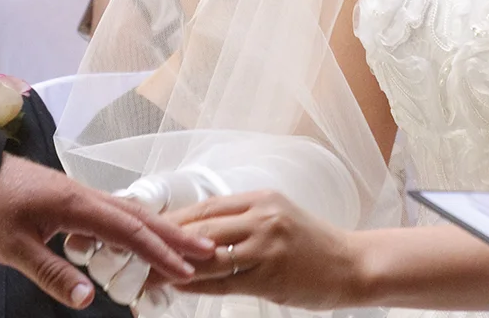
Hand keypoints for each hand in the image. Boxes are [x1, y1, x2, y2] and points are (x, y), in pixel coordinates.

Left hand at [0, 154, 213, 309]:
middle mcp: (84, 195)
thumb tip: (87, 300)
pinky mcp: (69, 197)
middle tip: (208, 251)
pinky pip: (112, 211)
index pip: (128, 231)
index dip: (159, 252)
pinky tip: (137, 236)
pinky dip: (134, 226)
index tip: (187, 269)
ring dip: (158, 228)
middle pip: (138, 216)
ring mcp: (78, 193)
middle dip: (174, 235)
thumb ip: (52, 274)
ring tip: (185, 244)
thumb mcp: (13, 249)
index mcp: (76, 206)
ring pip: (128, 211)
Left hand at [165, 190, 365, 309]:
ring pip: (208, 256)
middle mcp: (262, 217)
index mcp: (261, 199)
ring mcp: (267, 246)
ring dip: (175, 267)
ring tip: (148, 274)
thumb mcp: (278, 218)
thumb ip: (242, 220)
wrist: (352, 265)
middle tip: (136, 252)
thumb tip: (199, 230)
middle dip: (165, 241)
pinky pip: (225, 281)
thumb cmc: (312, 244)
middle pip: (201, 227)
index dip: (174, 218)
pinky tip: (178, 287)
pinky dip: (198, 285)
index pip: (206, 207)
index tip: (147, 227)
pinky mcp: (271, 276)